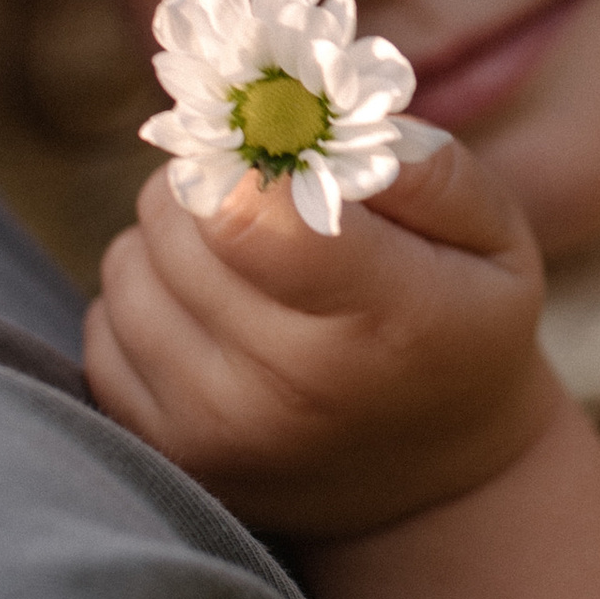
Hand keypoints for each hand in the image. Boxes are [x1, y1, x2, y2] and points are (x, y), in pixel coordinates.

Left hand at [85, 137, 558, 536]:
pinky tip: (212, 312)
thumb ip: (421, 165)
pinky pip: (104, 327)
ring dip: (173, 240)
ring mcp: (215, 430)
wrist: (439, 485)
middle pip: (179, 221)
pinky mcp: (168, 454)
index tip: (278, 143)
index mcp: (382, 319)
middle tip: (267, 199)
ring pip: (129, 265)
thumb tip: (314, 113)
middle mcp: (287, 387)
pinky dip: (148, 300)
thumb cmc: (466, 329)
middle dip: (213, 182)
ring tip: (243, 257)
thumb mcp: (494, 238)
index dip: (246, 150)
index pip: (246, 209)